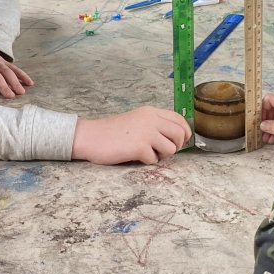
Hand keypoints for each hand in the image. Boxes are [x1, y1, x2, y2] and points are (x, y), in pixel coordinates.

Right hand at [71, 106, 191, 164]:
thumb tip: (175, 137)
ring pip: (171, 148)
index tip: (178, 141)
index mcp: (151, 112)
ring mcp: (146, 132)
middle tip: (162, 151)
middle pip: (180, 134)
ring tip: (147, 153)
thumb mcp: (136, 120)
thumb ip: (154, 124)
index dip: (184, 132)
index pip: (179, 119)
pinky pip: (155, 159)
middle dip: (176, 146)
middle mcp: (151, 119)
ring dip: (162, 155)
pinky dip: (147, 161)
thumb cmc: (111, 132)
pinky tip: (135, 156)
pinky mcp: (139, 147)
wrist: (89, 137)